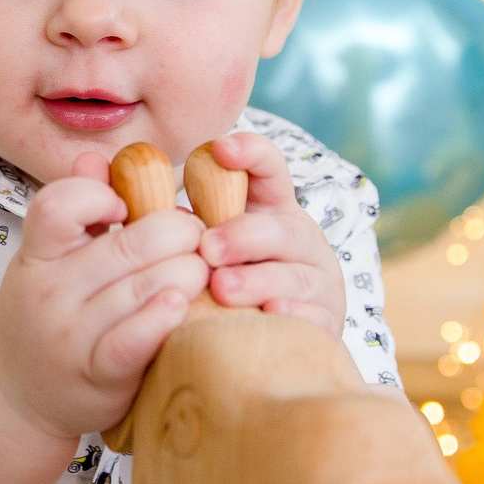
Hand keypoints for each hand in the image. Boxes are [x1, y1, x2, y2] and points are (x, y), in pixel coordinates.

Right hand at [0, 152, 209, 443]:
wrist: (19, 396)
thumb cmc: (48, 314)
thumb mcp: (49, 260)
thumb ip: (77, 210)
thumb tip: (99, 158)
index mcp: (37, 255)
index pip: (60, 204)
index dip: (102, 194)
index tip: (127, 206)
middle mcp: (49, 293)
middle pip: (126, 245)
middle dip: (177, 232)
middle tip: (197, 236)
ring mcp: (71, 335)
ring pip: (145, 287)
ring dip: (188, 272)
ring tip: (203, 270)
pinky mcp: (98, 374)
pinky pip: (138, 338)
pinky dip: (165, 316)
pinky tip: (181, 304)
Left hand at [197, 132, 345, 334]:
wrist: (291, 334)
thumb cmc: (243, 280)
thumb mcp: (225, 246)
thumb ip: (196, 228)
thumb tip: (156, 220)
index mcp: (276, 211)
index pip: (270, 169)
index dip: (251, 153)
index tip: (221, 148)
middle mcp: (303, 241)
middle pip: (281, 230)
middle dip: (243, 236)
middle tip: (208, 247)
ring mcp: (319, 282)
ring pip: (293, 278)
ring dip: (257, 281)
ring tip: (221, 288)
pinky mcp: (327, 322)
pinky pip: (312, 318)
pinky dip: (291, 316)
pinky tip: (270, 314)